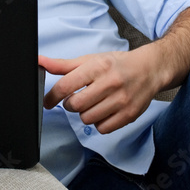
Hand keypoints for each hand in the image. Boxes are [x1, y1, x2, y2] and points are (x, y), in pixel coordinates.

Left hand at [40, 50, 162, 133]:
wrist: (149, 70)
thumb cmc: (116, 65)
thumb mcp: (90, 60)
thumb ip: (63, 65)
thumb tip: (39, 62)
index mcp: (97, 67)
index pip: (66, 86)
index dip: (52, 97)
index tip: (48, 102)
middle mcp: (110, 83)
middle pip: (75, 105)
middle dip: (71, 104)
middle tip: (76, 99)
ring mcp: (121, 100)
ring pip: (87, 118)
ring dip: (84, 114)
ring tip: (93, 104)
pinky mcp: (129, 115)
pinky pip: (102, 128)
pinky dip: (98, 123)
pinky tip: (103, 111)